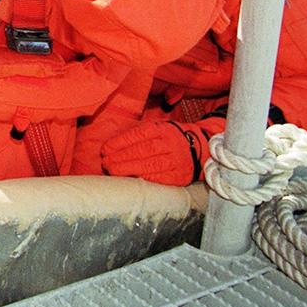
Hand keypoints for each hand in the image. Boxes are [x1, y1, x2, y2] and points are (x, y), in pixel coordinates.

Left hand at [101, 118, 220, 185]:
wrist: (201, 148)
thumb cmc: (170, 138)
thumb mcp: (157, 128)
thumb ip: (138, 134)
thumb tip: (112, 145)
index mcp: (163, 129)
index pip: (138, 135)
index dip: (119, 143)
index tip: (105, 149)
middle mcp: (171, 144)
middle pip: (142, 151)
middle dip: (120, 157)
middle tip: (106, 162)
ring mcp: (177, 160)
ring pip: (149, 165)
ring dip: (127, 169)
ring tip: (113, 170)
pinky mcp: (180, 176)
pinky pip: (159, 178)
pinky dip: (143, 178)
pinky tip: (130, 177)